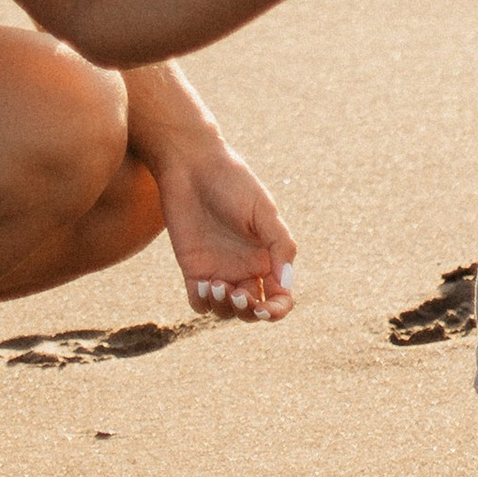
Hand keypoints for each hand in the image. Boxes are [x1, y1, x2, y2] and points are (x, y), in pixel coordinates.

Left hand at [154, 139, 296, 319]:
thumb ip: (280, 245)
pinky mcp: (193, 268)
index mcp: (267, 256)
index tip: (265, 308)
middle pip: (253, 310)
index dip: (276, 311)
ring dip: (224, 309)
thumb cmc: (232, 181)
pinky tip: (202, 285)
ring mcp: (218, 269)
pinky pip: (199, 302)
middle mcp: (245, 268)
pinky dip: (203, 303)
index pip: (279, 297)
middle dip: (248, 312)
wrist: (191, 165)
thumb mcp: (263, 210)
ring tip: (215, 285)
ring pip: (226, 311)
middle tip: (239, 295)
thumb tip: (286, 284)